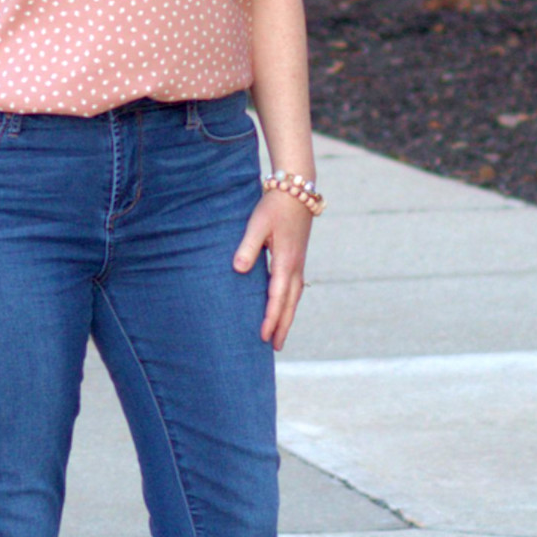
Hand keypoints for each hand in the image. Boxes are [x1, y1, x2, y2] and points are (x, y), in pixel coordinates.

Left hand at [233, 186, 310, 350]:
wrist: (298, 189)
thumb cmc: (275, 206)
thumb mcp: (258, 223)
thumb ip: (248, 246)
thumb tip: (238, 269)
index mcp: (286, 262)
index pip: (277, 297)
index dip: (270, 318)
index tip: (262, 336)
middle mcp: (296, 266)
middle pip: (290, 303)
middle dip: (283, 326)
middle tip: (276, 347)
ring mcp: (299, 263)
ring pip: (295, 297)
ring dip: (288, 316)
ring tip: (280, 335)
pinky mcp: (298, 258)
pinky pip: (296, 288)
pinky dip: (290, 302)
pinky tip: (284, 308)